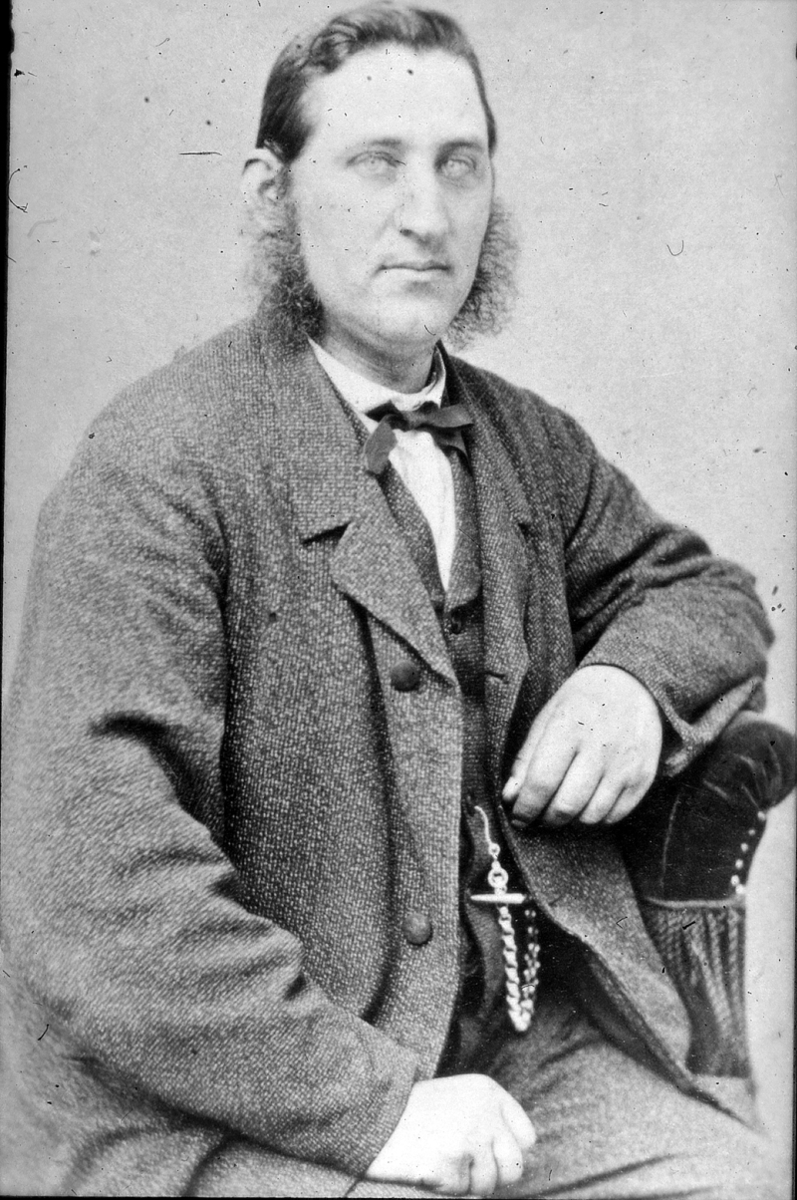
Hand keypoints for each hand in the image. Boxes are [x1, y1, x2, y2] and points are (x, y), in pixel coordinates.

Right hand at [364, 1075, 535, 1195]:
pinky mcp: (452, 1163)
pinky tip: (428, 1164)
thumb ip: (490, 1119)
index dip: (508, 1152)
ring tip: (440, 1158)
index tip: (488, 1154)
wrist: (372, 1113)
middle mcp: (485, 1112)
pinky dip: (446, 1186)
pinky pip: (462, 1192)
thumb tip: (518, 1159)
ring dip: (466, 1182)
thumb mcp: (459, 1100)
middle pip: (515, 1166)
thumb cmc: (415, 1112)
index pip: (527, 1137)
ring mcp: (470, 1137)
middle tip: (464, 1165)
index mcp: (488, 1091)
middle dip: (493, 1175)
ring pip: (490, 1185)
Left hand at [502, 665, 662, 826]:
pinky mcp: (643, 778)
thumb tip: (510, 798)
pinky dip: (596, 818)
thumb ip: (526, 759)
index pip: (541, 782)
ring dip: (570, 821)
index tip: (519, 818)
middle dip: (546, 820)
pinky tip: (587, 804)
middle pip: (566, 805)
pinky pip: (614, 816)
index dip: (526, 807)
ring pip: (590, 817)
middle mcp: (600, 748)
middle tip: (539, 817)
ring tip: (562, 808)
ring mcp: (625, 765)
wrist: (631, 686)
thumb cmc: (580, 704)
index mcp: (568, 728)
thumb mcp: (547, 719)